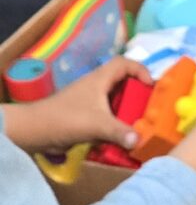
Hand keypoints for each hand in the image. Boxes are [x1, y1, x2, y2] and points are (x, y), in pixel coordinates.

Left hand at [1, 57, 150, 155]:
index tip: (151, 86)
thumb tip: (140, 140)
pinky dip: (117, 122)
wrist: (36, 130)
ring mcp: (90, 101)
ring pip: (116, 100)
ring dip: (128, 110)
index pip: (124, 64)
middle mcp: (96, 87)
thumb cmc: (66, 119)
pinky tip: (124, 135)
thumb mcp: (97, 125)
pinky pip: (108, 115)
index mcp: (99, 79)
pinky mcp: (86, 115)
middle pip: (123, 82)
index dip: (140, 70)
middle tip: (151, 107)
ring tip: (142, 122)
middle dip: (137, 94)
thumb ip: (120, 132)